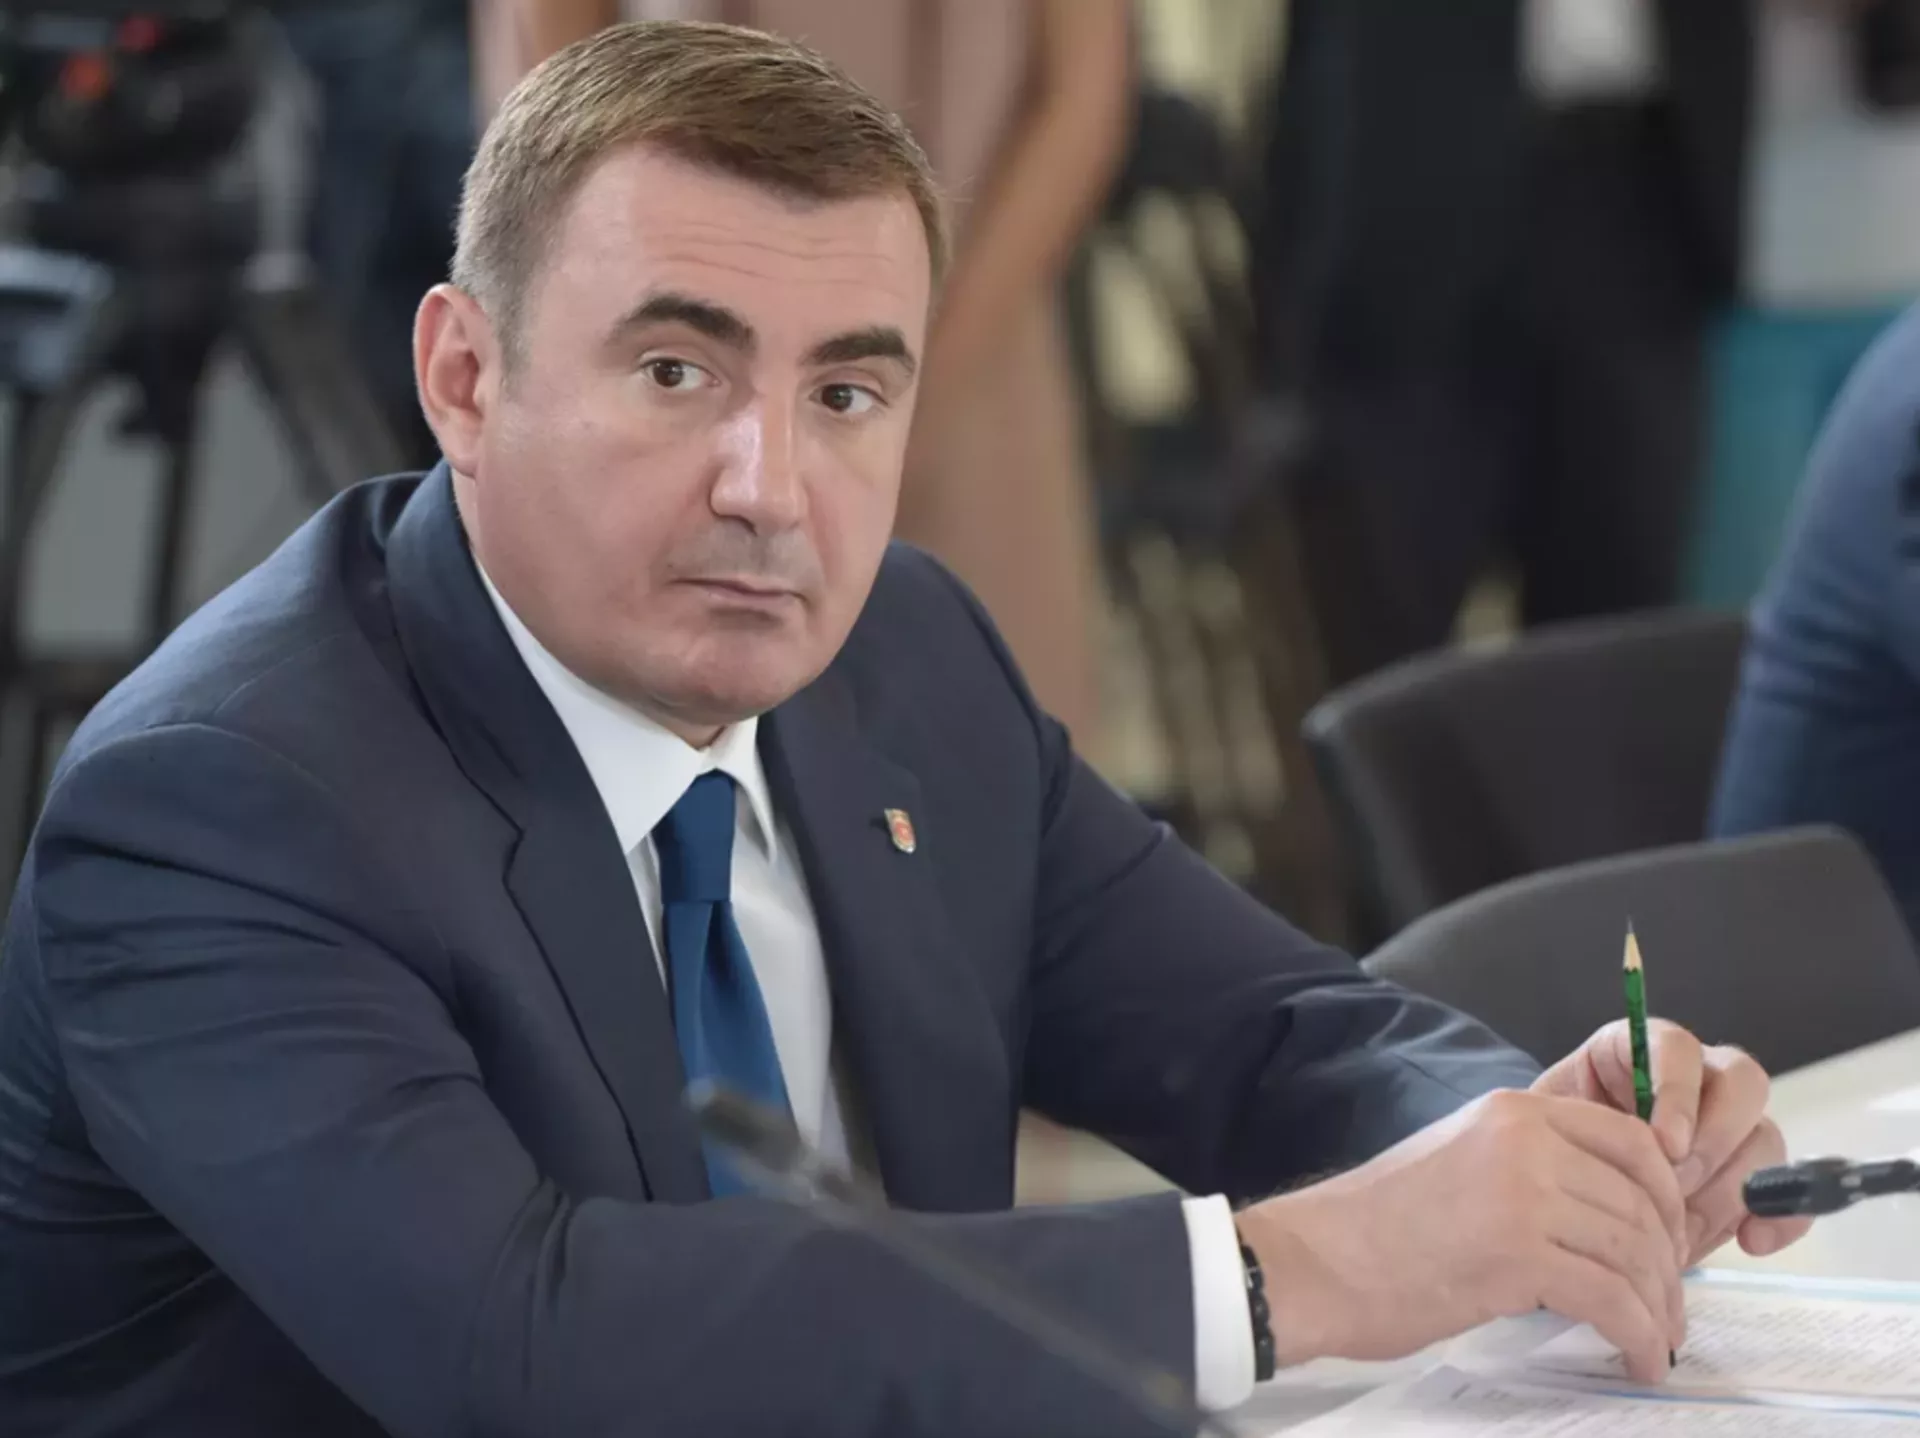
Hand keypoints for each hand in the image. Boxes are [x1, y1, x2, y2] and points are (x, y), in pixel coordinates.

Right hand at [1238, 1089, 1688, 1382]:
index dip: (1667, 1198)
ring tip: (1656, 1342)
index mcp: (1511, 1112)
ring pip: (1635, 1253)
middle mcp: (1525, 1139)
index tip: (1670, 1244)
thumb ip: (1528, 1170)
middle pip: (1641, 1201)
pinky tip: (1636, 1359)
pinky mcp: (1518, 1253)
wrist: (1312, 1262)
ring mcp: (1523, 1192)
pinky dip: (1639, 1337)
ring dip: (1658, 1309)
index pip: (1631, 1140)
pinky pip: (1613, 1299)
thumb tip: (1598, 1218)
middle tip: (1669, 1309)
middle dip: (1669, 1265)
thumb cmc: (1374, 1228)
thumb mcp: (1459, 1164)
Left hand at [1533, 1021, 1812, 1263]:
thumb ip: (1589, 1128)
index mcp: (1638, 1052)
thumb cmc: (1552, 1153)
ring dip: (1734, 1185)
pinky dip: (1782, 1215)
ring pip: (1764, 1135)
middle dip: (1714, 1138)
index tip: (1664, 1144)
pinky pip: (1789, 1188)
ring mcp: (1729, 1126)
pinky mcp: (1751, 1176)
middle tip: (1677, 1186)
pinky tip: (1752, 1242)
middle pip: (1742, 1082)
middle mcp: (1695, 1079)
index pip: (1676, 1047)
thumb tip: (1641, 1152)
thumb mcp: (1553, 1132)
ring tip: (1686, 1228)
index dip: (1678, 1092)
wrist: (1564, 1198)